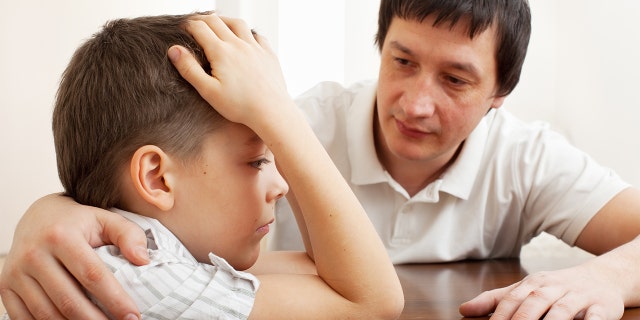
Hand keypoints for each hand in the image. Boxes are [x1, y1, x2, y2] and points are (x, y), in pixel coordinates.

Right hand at [0, 194, 147, 319]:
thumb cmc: (78, 221)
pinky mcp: (5, 287)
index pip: (93, 275)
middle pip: (69, 300)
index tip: (133, 316)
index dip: (115, 299)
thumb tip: (143, 260)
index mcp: (61, 236)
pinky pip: (26, 318)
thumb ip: (129, 235)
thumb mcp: (106, 219)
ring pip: (47, 314)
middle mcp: (34, 254)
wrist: (37, 216)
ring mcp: (16, 273)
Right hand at [168, 14, 293, 128]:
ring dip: (224, 20)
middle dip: (202, 19)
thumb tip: (174, 49)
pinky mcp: (268, 54)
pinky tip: (245, 37)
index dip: (188, 25)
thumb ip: (189, 69)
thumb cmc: (240, 106)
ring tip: (218, 24)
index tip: (182, 28)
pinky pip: (257, 35)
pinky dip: (247, 32)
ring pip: (238, 23)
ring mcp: (255, 47)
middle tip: (195, 23)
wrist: (272, 111)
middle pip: (217, 21)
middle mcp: (239, 44)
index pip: (200, 28)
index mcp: (221, 52)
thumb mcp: (208, 91)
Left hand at [459, 262, 624, 318]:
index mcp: (533, 284)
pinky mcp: (602, 307)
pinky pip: (596, 316)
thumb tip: (463, 309)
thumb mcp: (526, 289)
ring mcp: (578, 296)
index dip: (498, 316)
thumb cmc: (557, 287)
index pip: (511, 300)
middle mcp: (553, 288)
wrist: (604, 277)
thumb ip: (495, 300)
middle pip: (533, 303)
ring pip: (562, 310)